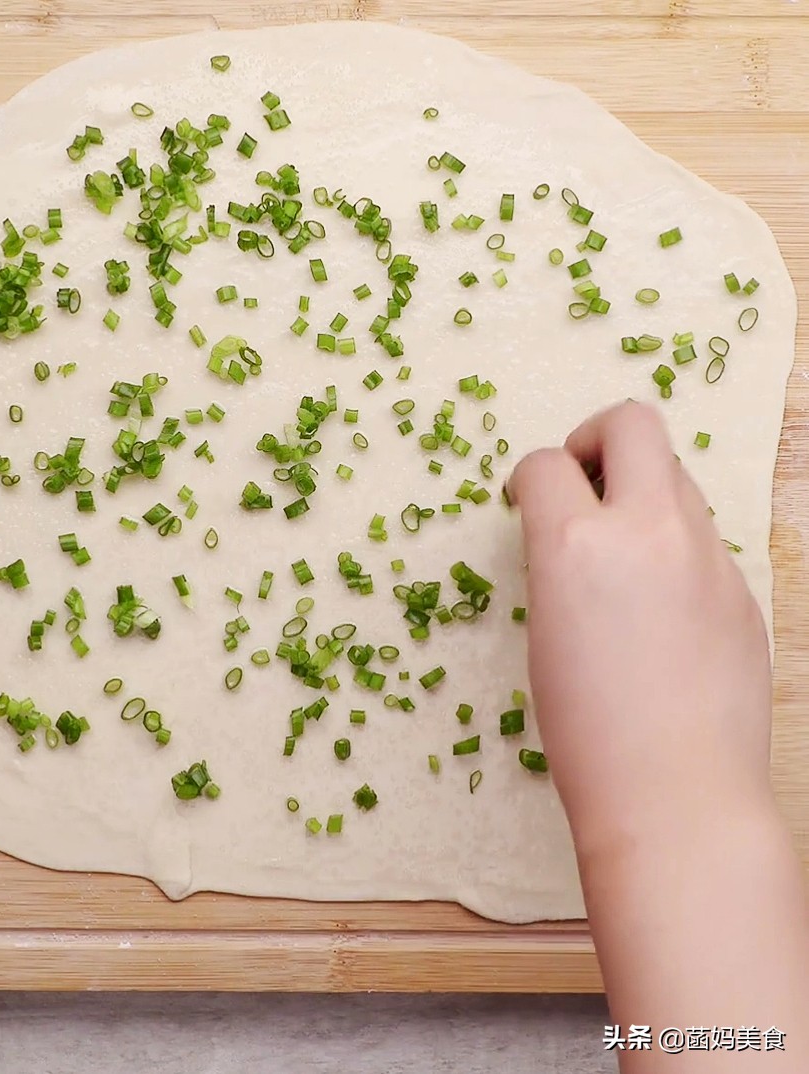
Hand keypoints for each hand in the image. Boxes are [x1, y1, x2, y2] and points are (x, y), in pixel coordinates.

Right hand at [509, 401, 773, 853]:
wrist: (673, 792)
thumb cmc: (585, 729)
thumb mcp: (544, 630)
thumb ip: (560, 560)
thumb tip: (572, 531)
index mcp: (575, 542)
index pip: (544, 463)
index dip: (527, 478)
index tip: (527, 500)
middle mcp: (647, 529)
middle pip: (631, 423)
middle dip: (595, 438)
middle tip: (581, 481)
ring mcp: (705, 554)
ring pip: (676, 474)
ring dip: (640, 490)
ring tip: (622, 550)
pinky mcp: (741, 587)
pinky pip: (703, 536)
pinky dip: (674, 545)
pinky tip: (662, 606)